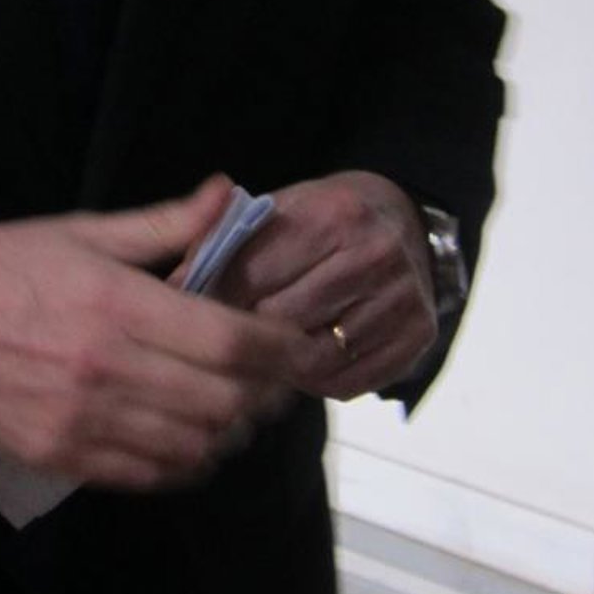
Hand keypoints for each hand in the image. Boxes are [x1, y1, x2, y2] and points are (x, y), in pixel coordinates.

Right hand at [0, 179, 322, 491]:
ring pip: (196, 446)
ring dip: (228, 432)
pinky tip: (188, 440)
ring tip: (233, 410)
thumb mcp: (78, 231)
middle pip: (226, 401)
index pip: (232, 341)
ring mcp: (84, 420)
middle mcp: (107, 368)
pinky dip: (185, 463)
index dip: (283, 350)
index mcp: (117, 303)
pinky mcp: (62, 458)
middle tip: (274, 381)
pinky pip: (150, 476)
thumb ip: (161, 223)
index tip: (303, 347)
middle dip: (265, 395)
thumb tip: (227, 194)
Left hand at [213, 171, 436, 399]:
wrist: (402, 222)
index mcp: (332, 214)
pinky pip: (350, 382)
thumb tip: (175, 287)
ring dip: (279, 365)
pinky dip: (316, 382)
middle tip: (222, 344)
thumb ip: (225, 242)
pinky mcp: (418, 337)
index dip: (216, 300)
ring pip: (316, 358)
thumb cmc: (324, 220)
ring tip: (258, 357)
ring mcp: (402, 298)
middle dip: (245, 335)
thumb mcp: (278, 211)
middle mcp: (374, 254)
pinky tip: (299, 366)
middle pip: (284, 320)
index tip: (191, 315)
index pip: (255, 273)